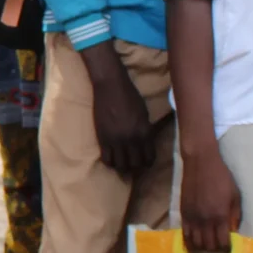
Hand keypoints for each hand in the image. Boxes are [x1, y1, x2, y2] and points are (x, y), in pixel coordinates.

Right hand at [83, 48, 155, 174]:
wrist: (110, 86)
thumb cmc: (130, 96)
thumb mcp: (144, 113)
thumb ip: (145, 129)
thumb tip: (145, 142)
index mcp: (145, 132)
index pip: (149, 158)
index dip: (147, 162)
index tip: (144, 162)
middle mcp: (132, 140)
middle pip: (135, 164)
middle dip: (135, 166)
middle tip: (132, 162)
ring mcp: (116, 141)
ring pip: (121, 165)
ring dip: (122, 166)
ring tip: (121, 161)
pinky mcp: (103, 139)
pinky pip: (107, 159)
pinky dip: (110, 162)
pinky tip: (111, 157)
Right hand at [178, 145, 241, 252]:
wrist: (201, 163)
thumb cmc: (222, 177)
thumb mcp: (235, 195)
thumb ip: (235, 214)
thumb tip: (234, 231)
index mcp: (221, 215)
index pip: (223, 242)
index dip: (226, 250)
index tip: (228, 251)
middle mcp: (206, 220)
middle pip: (209, 245)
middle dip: (214, 251)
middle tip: (218, 251)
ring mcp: (192, 217)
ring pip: (195, 242)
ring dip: (201, 249)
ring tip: (206, 250)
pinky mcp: (183, 213)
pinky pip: (184, 234)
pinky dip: (189, 242)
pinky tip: (193, 244)